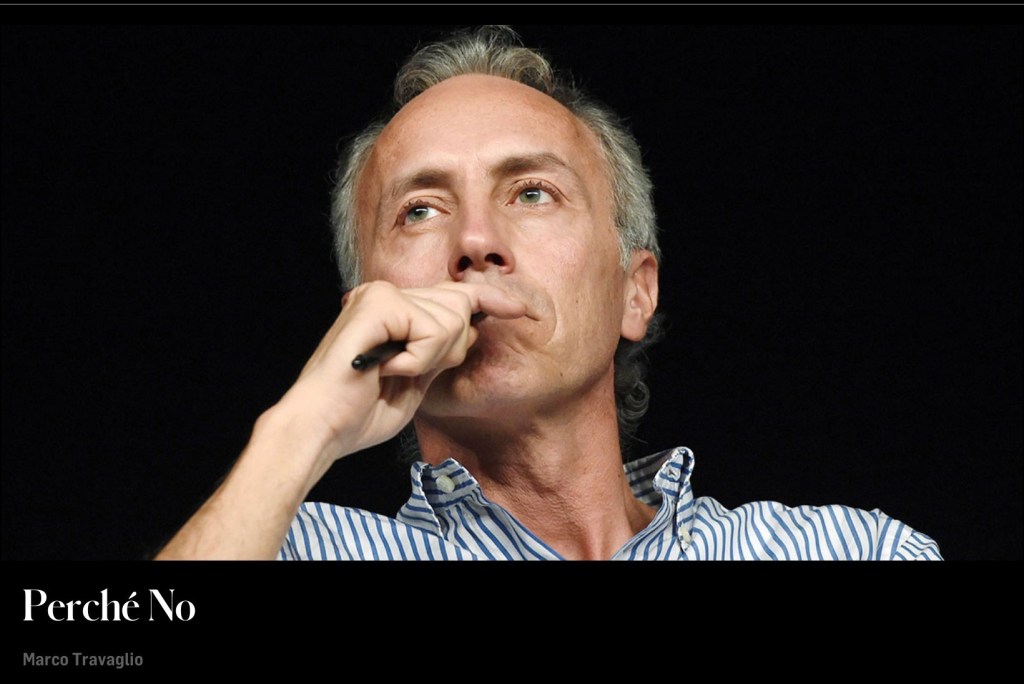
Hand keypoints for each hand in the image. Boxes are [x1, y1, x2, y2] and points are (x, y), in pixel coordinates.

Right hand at [273, 280, 526, 468]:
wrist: (320, 429)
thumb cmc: (359, 413)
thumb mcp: (415, 379)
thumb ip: (440, 350)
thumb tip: (472, 327)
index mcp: (393, 309)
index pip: (456, 295)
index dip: (494, 300)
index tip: (527, 310)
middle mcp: (386, 294)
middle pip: (460, 305)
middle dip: (449, 349)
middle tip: (407, 373)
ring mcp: (382, 294)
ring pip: (451, 319)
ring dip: (430, 359)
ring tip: (391, 372)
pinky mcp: (380, 303)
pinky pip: (432, 330)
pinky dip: (417, 359)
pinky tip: (387, 369)